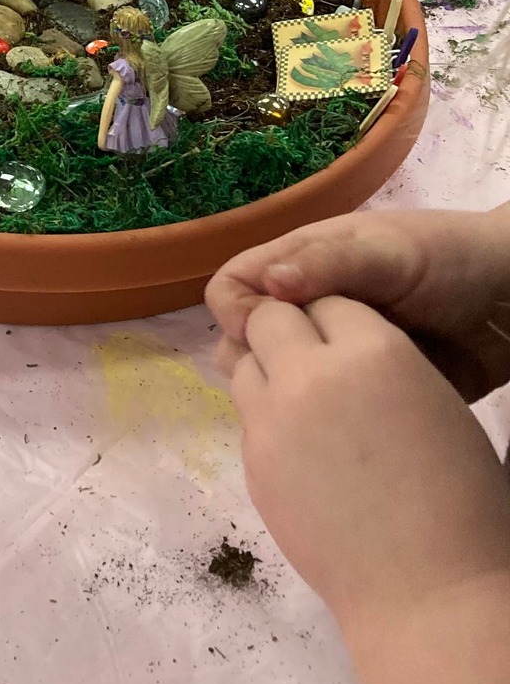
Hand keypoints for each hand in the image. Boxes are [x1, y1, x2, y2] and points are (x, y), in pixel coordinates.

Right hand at [207, 208, 509, 400]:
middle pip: (244, 339)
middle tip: (295, 378)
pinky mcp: (358, 392)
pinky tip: (338, 430)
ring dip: (282, 394)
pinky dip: (315, 421)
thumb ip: (328, 264)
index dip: (238, 313)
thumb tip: (266, 285)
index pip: (233, 288)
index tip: (266, 339)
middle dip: (254, 359)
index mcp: (302, 265)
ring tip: (318, 407)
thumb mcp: (389, 253)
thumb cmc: (450, 260)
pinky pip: (317, 411)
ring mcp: (333, 353)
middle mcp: (307, 309)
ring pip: (276, 379)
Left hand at [221, 295, 509, 637]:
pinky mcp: (251, 461)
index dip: (337, 318)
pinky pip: (247, 415)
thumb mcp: (434, 404)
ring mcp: (271, 419)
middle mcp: (310, 375)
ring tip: (303, 401)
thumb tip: (342, 351)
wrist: (426, 592)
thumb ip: (378, 365)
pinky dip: (265, 416)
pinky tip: (299, 446)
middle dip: (288, 329)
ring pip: (245, 362)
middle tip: (316, 362)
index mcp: (373, 352)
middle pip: (270, 318)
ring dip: (268, 369)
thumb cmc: (458, 501)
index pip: (329, 300)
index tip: (348, 340)